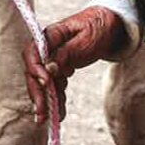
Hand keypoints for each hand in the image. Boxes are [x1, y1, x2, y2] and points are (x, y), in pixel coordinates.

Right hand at [23, 5, 127, 123]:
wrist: (111, 25)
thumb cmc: (99, 27)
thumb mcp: (87, 39)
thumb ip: (67, 53)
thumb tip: (49, 68)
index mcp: (51, 36)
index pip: (33, 53)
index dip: (36, 69)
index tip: (47, 83)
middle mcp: (48, 49)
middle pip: (34, 73)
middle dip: (38, 93)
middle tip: (42, 112)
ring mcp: (53, 60)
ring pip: (43, 84)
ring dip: (46, 102)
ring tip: (51, 119)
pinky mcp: (60, 68)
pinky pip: (55, 86)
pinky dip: (57, 100)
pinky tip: (60, 114)